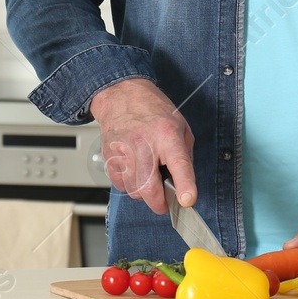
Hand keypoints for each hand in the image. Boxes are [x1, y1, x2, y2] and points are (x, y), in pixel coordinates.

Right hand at [89, 78, 194, 215]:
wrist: (121, 95)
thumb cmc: (152, 111)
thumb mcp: (180, 127)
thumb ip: (184, 156)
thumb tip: (184, 184)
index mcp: (167, 134)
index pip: (178, 164)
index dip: (184, 186)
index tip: (187, 201)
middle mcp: (143, 143)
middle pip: (149, 187)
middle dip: (159, 203)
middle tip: (165, 202)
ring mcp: (123, 151)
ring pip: (134, 191)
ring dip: (144, 194)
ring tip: (149, 178)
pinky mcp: (110, 156)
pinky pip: (121, 185)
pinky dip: (130, 186)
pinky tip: (135, 172)